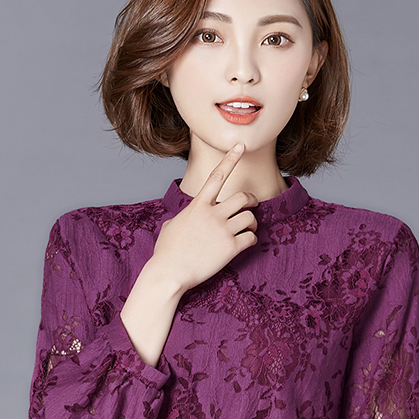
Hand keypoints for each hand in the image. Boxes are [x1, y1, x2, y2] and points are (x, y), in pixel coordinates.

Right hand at [151, 143, 258, 293]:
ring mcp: (222, 231)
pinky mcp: (230, 248)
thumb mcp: (170, 226)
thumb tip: (182, 220)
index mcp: (197, 206)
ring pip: (250, 217)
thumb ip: (183, 217)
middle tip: (251, 205)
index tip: (240, 145)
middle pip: (243, 197)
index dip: (231, 159)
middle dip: (251, 200)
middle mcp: (212, 214)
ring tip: (246, 229)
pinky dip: (251, 239)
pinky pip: (251, 237)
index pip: (217, 176)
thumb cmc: (166, 252)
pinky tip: (244, 244)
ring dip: (252, 222)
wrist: (168, 273)